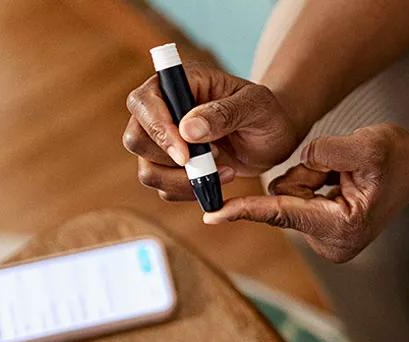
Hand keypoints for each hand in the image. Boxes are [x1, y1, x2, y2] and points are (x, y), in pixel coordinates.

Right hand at [123, 62, 299, 200]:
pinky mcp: (172, 167)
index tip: (185, 153)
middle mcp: (163, 110)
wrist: (272, 137)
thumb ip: (224, 113)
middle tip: (212, 160)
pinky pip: (164, 189)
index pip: (143, 102)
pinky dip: (191, 191)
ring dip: (183, 181)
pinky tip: (220, 178)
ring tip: (223, 169)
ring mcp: (164, 141)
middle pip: (135, 139)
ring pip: (147, 171)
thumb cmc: (266, 112)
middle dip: (169, 160)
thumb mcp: (256, 106)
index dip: (157, 129)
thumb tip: (187, 130)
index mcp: (178, 83)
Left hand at [204, 124, 408, 262]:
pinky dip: (313, 185)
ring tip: (345, 177)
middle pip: (286, 201)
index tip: (213, 215)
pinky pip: (297, 200)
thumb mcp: (365, 145)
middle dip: (305, 178)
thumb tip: (300, 160)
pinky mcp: (322, 234)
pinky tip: (341, 183)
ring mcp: (327, 242)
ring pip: (290, 198)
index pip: (282, 213)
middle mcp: (332, 243)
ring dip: (310, 179)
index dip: (245, 210)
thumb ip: (326, 151)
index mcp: (342, 227)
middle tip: (342, 171)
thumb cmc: (395, 155)